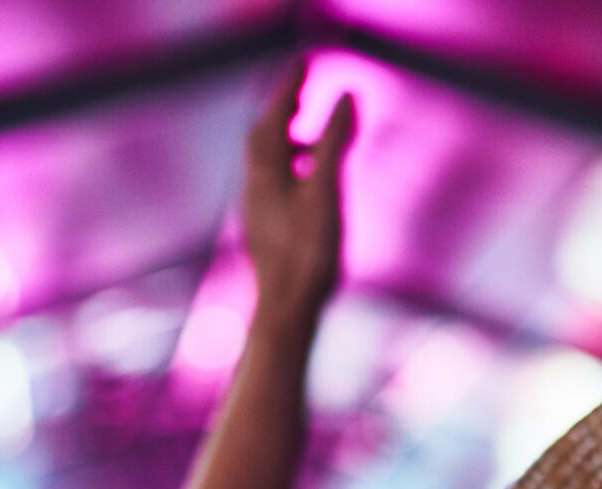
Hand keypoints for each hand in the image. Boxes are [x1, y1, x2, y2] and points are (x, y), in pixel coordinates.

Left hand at [242, 65, 354, 331]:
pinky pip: (276, 187)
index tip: (304, 65)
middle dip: (282, 111)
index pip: (274, 116)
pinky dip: (292, 170)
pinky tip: (307, 186)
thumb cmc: (306, 253)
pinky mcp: (268, 233)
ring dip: (287, 141)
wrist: (286, 310)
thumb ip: (336, 141)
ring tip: (308, 135)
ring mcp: (259, 212)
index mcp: (265, 171)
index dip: (289, 88)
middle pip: (264, 138)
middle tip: (300, 92)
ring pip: (268, 165)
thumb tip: (346, 96)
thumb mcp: (327, 190)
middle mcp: (255, 187)